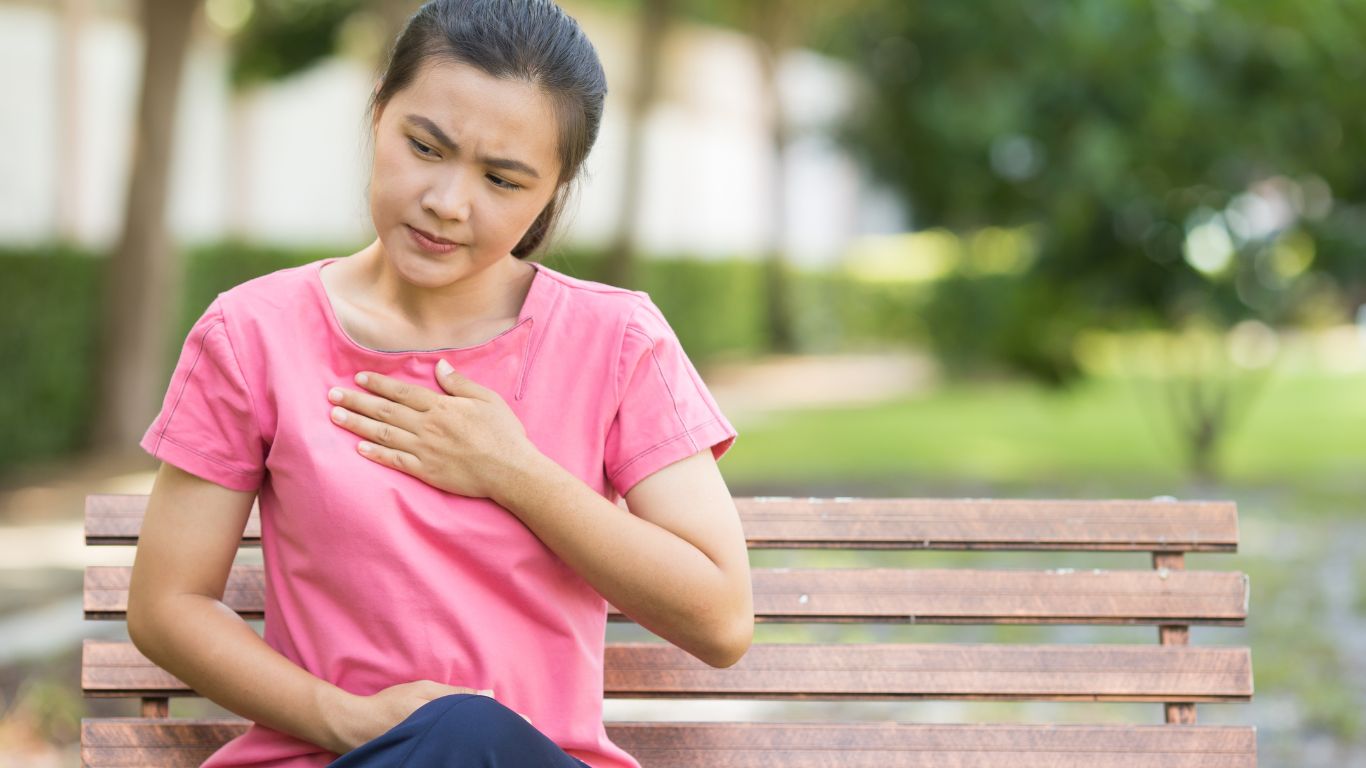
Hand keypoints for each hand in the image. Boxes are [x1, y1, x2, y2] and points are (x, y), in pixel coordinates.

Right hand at [326, 680, 533, 754]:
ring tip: (507, 746)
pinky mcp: (427, 756)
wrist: (354, 727)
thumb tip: (490, 697)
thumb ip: (457, 696)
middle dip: (500, 738)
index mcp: (444, 723)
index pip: (482, 723)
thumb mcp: (424, 692)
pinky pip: (452, 751)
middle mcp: (441, 741)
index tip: (528, 723)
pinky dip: (467, 749)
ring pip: (467, 748)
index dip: (505, 723)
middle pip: (478, 741)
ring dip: (484, 745)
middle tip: (524, 738)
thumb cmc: (390, 706)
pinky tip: (478, 750)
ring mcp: (433, 751)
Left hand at [327, 360, 535, 497]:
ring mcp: (425, 450)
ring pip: (383, 434)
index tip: (358, 377)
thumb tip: (440, 366)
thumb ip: (460, 383)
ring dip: (357, 424)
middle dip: (356, 401)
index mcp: (441, 407)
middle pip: (385, 411)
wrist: (511, 471)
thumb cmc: (504, 435)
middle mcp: (428, 426)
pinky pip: (395, 460)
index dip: (378, 384)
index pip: (402, 392)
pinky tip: (358, 447)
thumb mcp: (487, 400)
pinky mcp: (426, 471)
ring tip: (335, 416)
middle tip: (332, 394)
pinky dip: (375, 454)